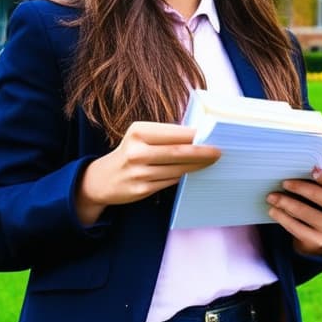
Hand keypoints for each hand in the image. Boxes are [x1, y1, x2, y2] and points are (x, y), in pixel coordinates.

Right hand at [76, 121, 220, 224]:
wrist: (102, 179)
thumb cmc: (130, 152)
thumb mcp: (140, 137)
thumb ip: (165, 136)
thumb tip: (198, 136)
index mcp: (138, 131)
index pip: (174, 133)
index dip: (195, 135)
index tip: (213, 134)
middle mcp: (136, 151)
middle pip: (178, 152)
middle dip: (202, 152)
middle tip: (220, 151)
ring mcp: (139, 172)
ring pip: (177, 169)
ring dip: (197, 166)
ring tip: (212, 161)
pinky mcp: (141, 189)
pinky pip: (170, 181)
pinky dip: (184, 175)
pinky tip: (195, 172)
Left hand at [266, 167, 321, 255]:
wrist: (321, 243)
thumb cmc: (320, 213)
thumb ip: (319, 188)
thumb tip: (296, 173)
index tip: (312, 170)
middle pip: (320, 196)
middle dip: (299, 187)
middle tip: (283, 183)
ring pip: (304, 211)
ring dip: (284, 202)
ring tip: (272, 197)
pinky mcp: (317, 242)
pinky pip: (295, 227)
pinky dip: (282, 217)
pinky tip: (273, 211)